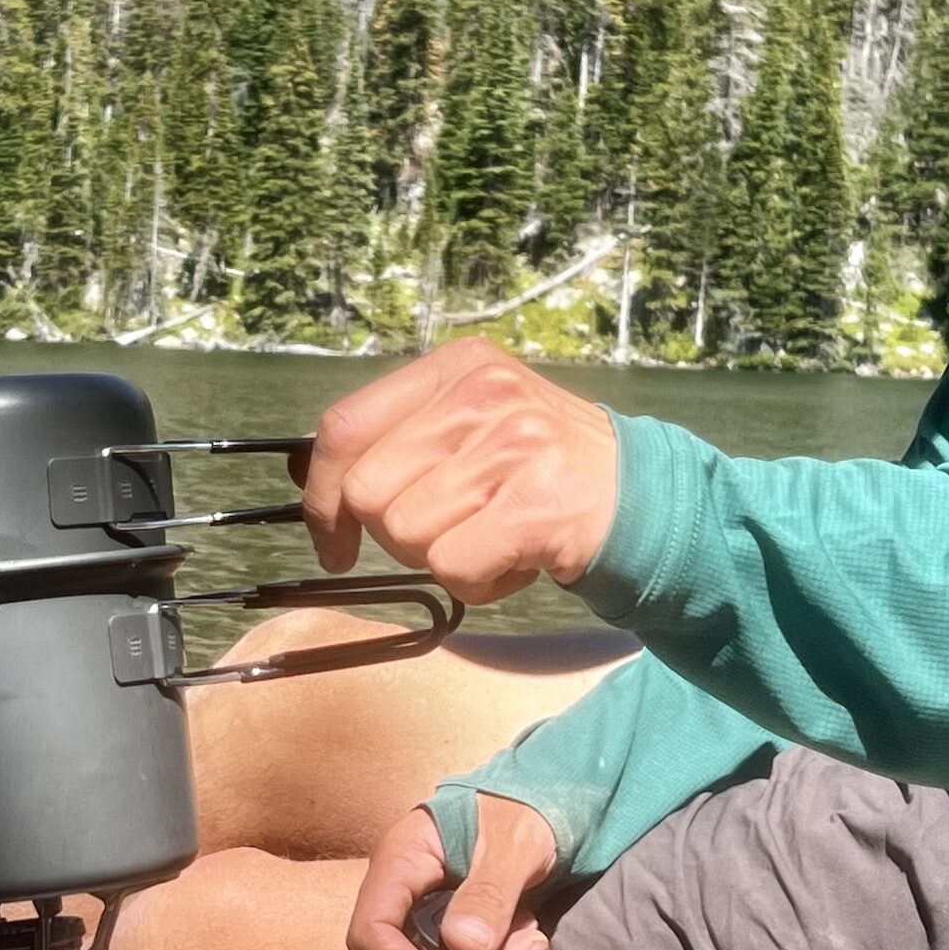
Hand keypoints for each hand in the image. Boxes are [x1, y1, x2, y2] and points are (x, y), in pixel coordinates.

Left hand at [297, 340, 618, 604]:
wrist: (643, 499)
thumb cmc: (539, 470)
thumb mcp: (472, 423)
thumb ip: (397, 437)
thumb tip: (305, 472)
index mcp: (457, 366)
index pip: (344, 427)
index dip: (322, 494)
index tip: (332, 539)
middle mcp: (482, 394)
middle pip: (369, 493)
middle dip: (396, 532)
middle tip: (451, 529)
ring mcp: (512, 446)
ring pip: (406, 534)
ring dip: (442, 557)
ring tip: (492, 537)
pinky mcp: (535, 504)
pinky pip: (451, 567)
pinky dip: (476, 582)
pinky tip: (512, 561)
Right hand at [345, 796, 558, 949]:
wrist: (543, 803)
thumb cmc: (522, 810)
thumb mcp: (515, 843)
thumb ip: (490, 892)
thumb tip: (465, 947)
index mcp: (400, 862)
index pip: (370, 933)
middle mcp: (403, 896)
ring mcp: (426, 919)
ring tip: (533, 935)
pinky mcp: (452, 936)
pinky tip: (529, 938)